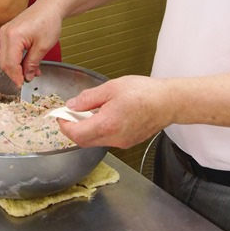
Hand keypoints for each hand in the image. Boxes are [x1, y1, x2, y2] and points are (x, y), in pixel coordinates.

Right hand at [0, 2, 62, 85]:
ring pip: (5, 57)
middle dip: (15, 74)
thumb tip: (27, 77)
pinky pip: (8, 50)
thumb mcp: (43, 47)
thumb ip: (32, 63)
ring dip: (16, 67)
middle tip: (27, 80)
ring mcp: (5, 32)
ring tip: (32, 72)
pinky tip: (28, 63)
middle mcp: (5, 34)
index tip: (22, 86)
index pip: (10, 64)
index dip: (16, 77)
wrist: (49, 6)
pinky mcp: (8, 32)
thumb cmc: (49, 21)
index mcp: (13, 36)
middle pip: (4, 62)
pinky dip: (16, 59)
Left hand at [55, 75, 173, 149]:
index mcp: (107, 124)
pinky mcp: (128, 142)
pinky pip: (107, 139)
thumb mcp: (111, 88)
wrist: (169, 102)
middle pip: (83, 141)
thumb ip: (88, 98)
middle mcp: (113, 138)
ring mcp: (121, 142)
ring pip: (95, 141)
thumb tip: (72, 105)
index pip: (75, 133)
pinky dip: (99, 130)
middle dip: (73, 128)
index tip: (61, 115)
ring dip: (86, 129)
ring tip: (89, 111)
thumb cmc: (145, 92)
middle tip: (70, 114)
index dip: (64, 125)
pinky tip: (104, 116)